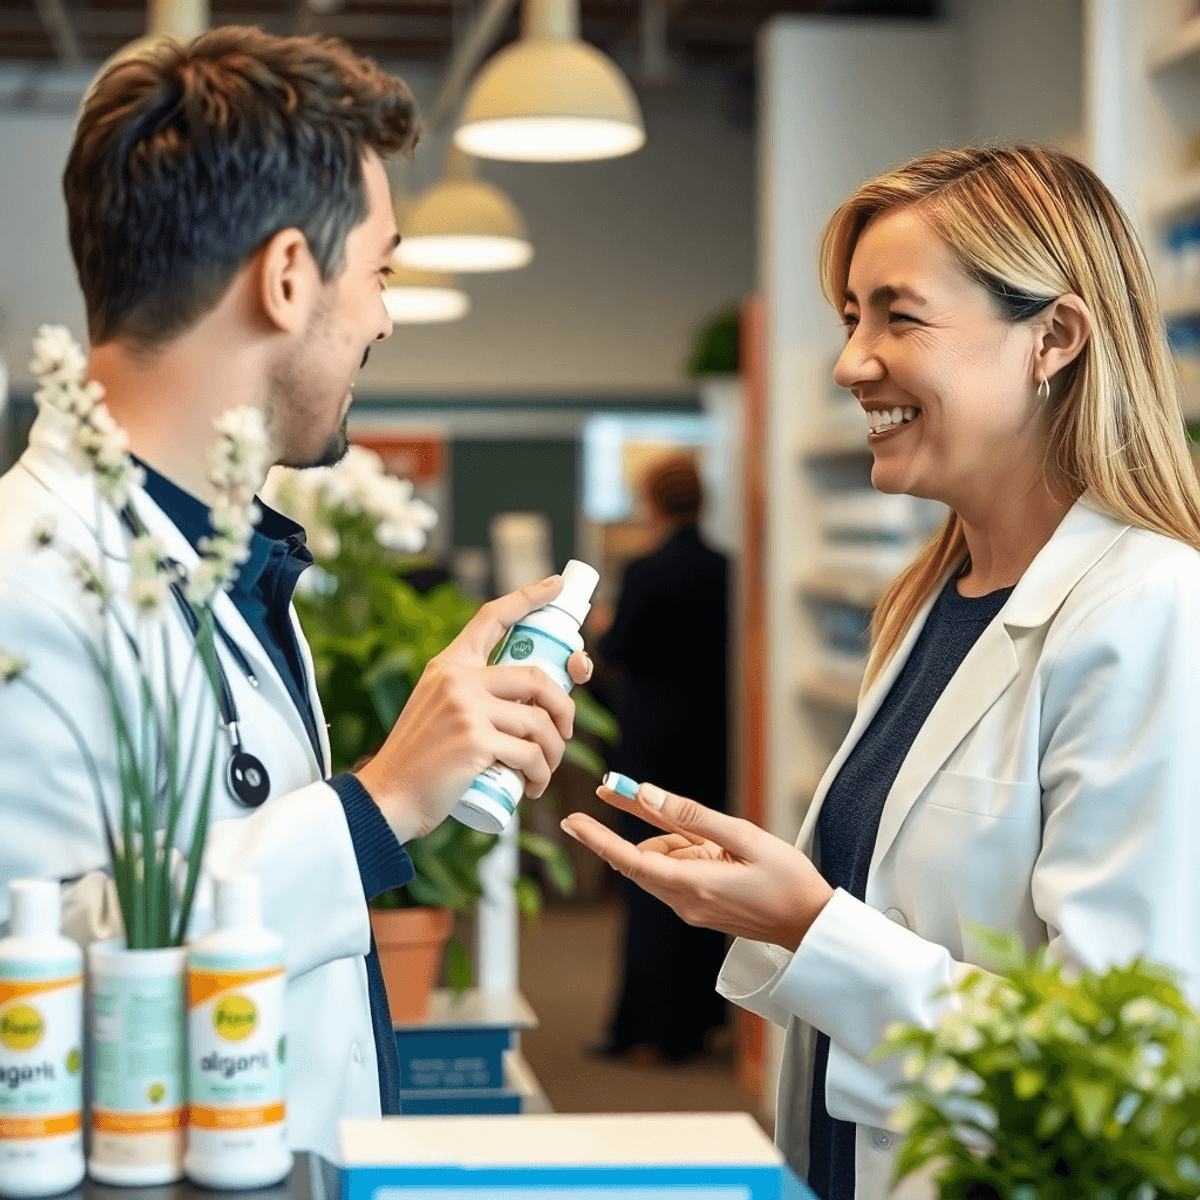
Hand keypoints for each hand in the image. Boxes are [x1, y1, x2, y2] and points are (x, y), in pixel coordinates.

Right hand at [356, 575, 593, 841]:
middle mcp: (457, 678)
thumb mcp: (437, 708)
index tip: (556, 585)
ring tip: (543, 772)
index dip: (529, 597)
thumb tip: (527, 700)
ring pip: (539, 722)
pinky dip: (541, 774)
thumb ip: (471, 694)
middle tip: (564, 733)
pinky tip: (533, 787)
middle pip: (536, 678)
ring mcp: (466, 708)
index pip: (492, 617)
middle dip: (564, 708)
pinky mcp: (476, 741)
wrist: (388, 797)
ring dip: (553, 752)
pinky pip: (530, 754)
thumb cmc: (421, 761)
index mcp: (449, 665)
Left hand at [561, 781, 833, 951]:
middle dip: (648, 826)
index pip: (630, 860)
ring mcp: (692, 908)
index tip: (572, 821)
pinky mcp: (701, 907)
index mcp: (693, 885)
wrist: (813, 926)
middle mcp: (685, 901)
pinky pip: (680, 872)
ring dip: (680, 841)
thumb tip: (648, 798)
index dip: (598, 839)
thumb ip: (693, 817)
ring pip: (664, 862)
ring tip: (729, 845)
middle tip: (631, 790)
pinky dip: (690, 853)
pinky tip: (724, 852)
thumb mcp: (745, 837)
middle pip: (645, 856)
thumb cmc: (788, 881)